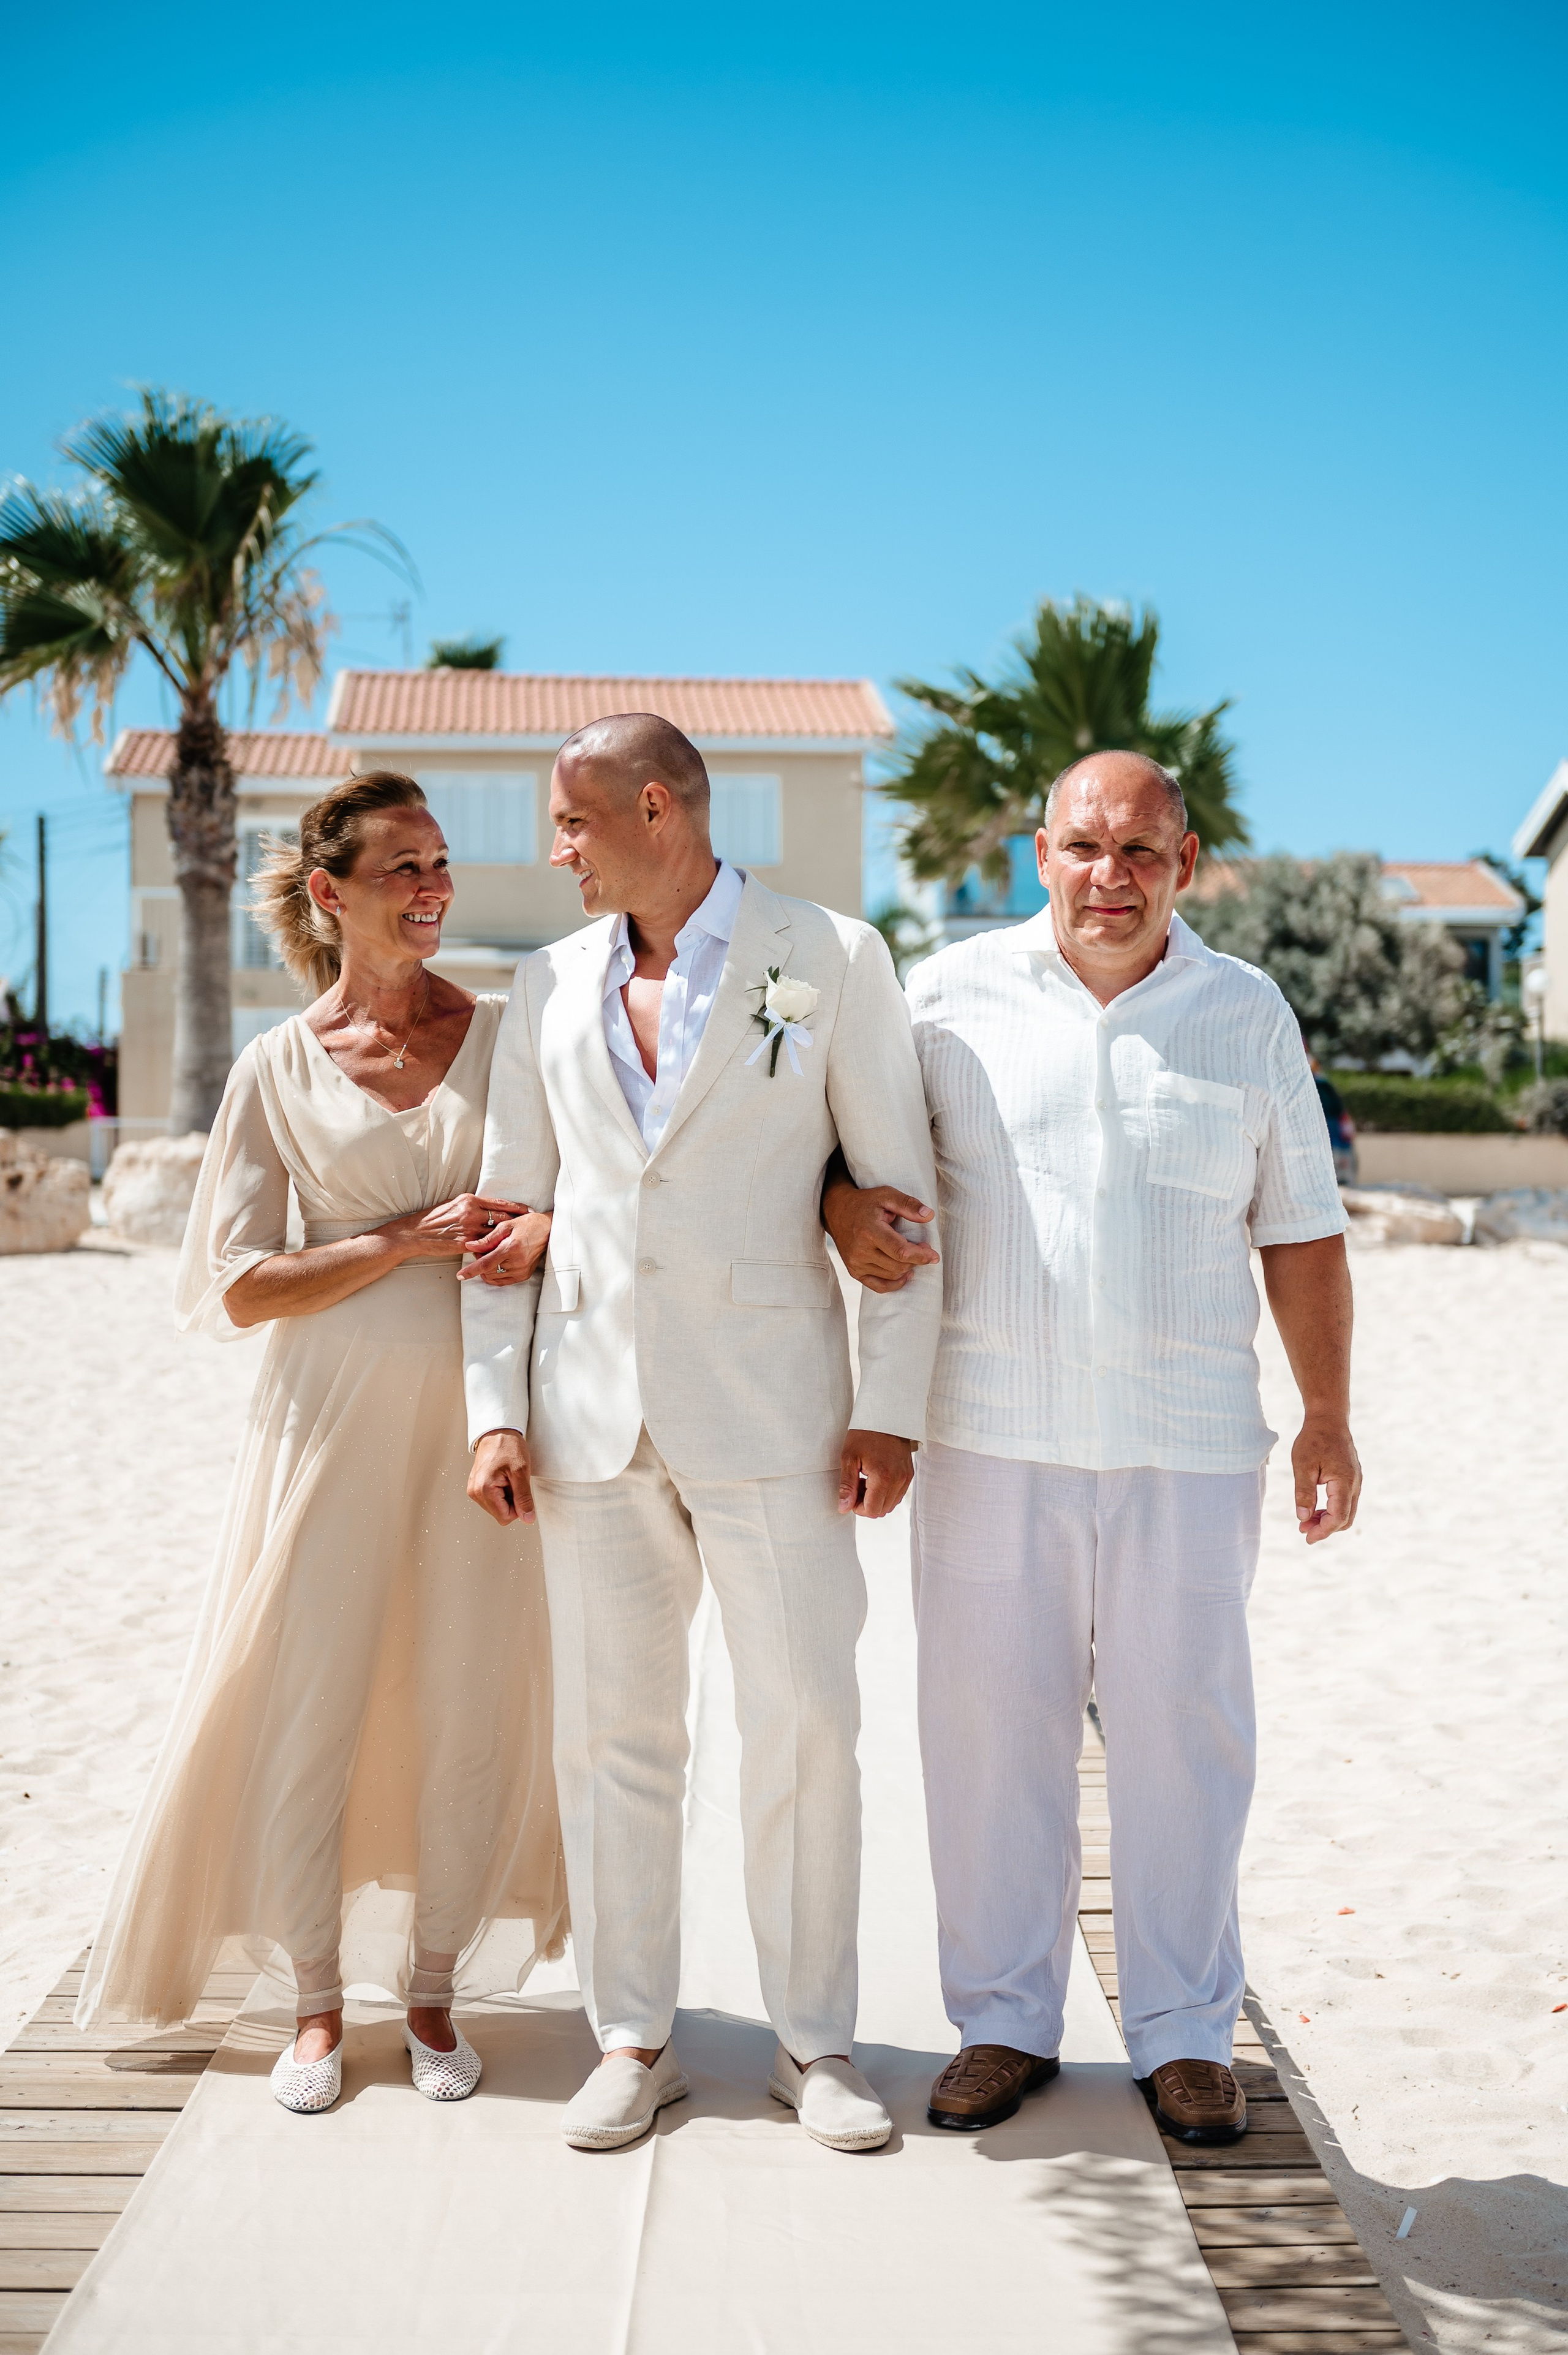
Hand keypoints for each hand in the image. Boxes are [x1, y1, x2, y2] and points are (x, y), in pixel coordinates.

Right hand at [380, 1194, 527, 1261]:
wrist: (415, 1233)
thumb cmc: (434, 1218)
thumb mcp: (453, 1204)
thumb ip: (471, 1205)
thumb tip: (487, 1206)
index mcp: (469, 1200)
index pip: (500, 1203)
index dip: (517, 1207)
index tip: (528, 1210)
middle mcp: (471, 1213)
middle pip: (502, 1217)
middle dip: (518, 1222)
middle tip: (531, 1225)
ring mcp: (468, 1229)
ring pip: (495, 1234)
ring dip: (507, 1238)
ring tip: (521, 1240)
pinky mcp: (463, 1244)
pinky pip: (484, 1247)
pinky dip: (493, 1249)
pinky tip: (502, 1252)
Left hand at [457, 1209, 552, 1285]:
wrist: (548, 1230)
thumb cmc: (528, 1224)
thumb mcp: (505, 1226)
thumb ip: (487, 1239)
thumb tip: (470, 1246)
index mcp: (511, 1248)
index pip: (485, 1264)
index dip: (471, 1271)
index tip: (460, 1276)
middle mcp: (517, 1262)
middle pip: (488, 1272)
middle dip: (479, 1263)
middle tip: (481, 1250)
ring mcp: (521, 1271)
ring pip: (494, 1278)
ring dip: (487, 1269)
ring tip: (491, 1255)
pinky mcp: (524, 1275)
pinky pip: (503, 1281)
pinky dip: (495, 1275)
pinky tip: (496, 1264)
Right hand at [468, 1428, 535, 1524]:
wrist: (498, 1432)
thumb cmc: (508, 1446)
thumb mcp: (521, 1472)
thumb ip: (524, 1498)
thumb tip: (527, 1518)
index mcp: (484, 1489)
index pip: (505, 1517)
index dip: (518, 1508)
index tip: (520, 1491)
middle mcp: (475, 1492)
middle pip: (500, 1514)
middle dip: (511, 1501)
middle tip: (514, 1481)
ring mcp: (474, 1489)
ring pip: (496, 1507)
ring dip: (507, 1496)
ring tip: (508, 1478)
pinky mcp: (475, 1486)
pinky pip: (492, 1499)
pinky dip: (501, 1491)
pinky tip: (503, 1478)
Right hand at [822, 1180, 938, 1294]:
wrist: (837, 1211)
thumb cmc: (865, 1202)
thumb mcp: (886, 1195)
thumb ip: (908, 1204)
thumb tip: (930, 1215)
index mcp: (870, 1231)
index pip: (901, 1252)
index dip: (921, 1256)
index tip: (934, 1255)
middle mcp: (861, 1250)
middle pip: (898, 1266)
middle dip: (916, 1260)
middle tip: (923, 1248)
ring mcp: (856, 1263)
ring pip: (891, 1276)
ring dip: (907, 1269)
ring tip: (912, 1256)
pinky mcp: (854, 1271)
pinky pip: (878, 1286)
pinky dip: (894, 1284)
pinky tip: (904, 1274)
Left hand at [838, 1429, 914, 1517]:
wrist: (885, 1415)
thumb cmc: (864, 1433)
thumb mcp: (849, 1458)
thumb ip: (847, 1486)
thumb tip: (843, 1508)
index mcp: (883, 1477)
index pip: (872, 1511)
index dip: (857, 1507)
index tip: (851, 1492)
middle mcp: (899, 1480)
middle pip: (882, 1511)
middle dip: (866, 1503)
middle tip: (857, 1484)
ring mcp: (906, 1477)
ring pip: (890, 1504)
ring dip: (876, 1499)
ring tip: (866, 1479)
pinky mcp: (909, 1474)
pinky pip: (897, 1494)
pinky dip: (885, 1492)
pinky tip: (876, 1477)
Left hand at [1292, 1411, 1360, 1543]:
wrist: (1328, 1418)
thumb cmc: (1313, 1439)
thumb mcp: (1302, 1465)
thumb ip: (1304, 1492)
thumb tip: (1303, 1518)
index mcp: (1344, 1481)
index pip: (1338, 1516)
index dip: (1323, 1530)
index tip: (1306, 1537)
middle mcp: (1355, 1483)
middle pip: (1345, 1518)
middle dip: (1325, 1528)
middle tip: (1303, 1530)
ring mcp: (1355, 1480)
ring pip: (1346, 1511)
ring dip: (1328, 1520)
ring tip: (1306, 1521)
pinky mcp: (1351, 1477)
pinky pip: (1345, 1501)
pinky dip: (1331, 1509)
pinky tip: (1315, 1509)